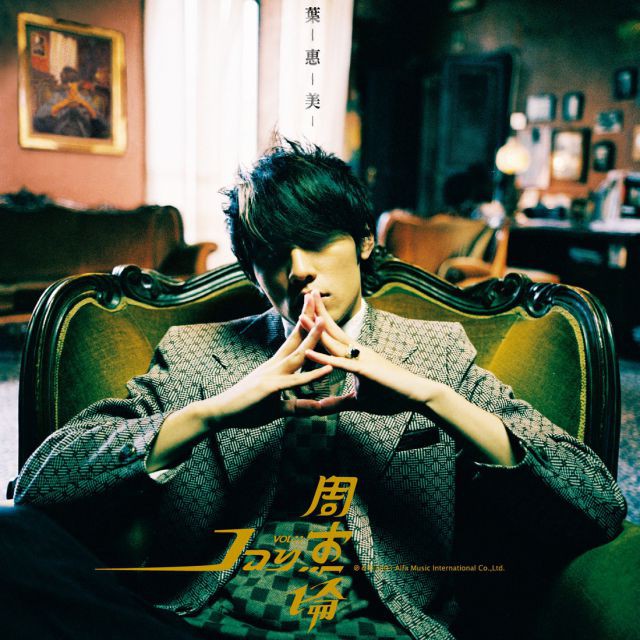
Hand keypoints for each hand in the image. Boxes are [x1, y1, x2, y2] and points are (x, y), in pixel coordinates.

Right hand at [195, 293, 335, 428]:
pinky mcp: (271, 388)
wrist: (220, 412)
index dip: (304, 323)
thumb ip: (297, 405)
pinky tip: (327, 369)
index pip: (293, 340)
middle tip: (316, 296)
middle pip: (296, 338)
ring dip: (312, 338)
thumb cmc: (247, 408)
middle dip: (307, 317)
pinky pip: (295, 381)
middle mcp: (275, 365)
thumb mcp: (278, 408)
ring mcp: (272, 375)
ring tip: (325, 321)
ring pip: (298, 354)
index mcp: (276, 366)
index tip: (313, 307)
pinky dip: (312, 375)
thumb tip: (314, 406)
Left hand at [301, 291, 440, 414]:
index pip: (334, 335)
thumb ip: (338, 403)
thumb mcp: (358, 402)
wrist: (417, 396)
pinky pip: (340, 363)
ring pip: (334, 342)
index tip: (306, 308)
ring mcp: (362, 359)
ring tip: (299, 316)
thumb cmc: (391, 396)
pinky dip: (323, 357)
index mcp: (356, 355)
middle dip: (317, 313)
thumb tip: (321, 407)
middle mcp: (358, 352)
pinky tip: (308, 352)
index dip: (320, 321)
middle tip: (305, 294)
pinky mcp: (365, 371)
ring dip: (316, 330)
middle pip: (333, 330)